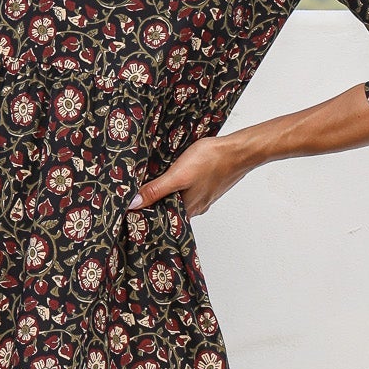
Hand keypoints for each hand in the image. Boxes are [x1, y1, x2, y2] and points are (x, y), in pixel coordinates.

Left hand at [130, 134, 254, 217]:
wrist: (238, 150)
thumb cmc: (212, 161)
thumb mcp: (177, 175)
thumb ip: (156, 190)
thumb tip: (134, 204)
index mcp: (187, 209)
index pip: (161, 218)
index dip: (146, 213)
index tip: (130, 208)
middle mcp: (195, 207)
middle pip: (169, 208)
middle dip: (155, 201)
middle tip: (138, 192)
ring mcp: (202, 196)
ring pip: (178, 198)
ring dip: (167, 191)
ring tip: (153, 182)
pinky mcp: (207, 185)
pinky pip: (188, 189)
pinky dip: (179, 184)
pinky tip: (175, 174)